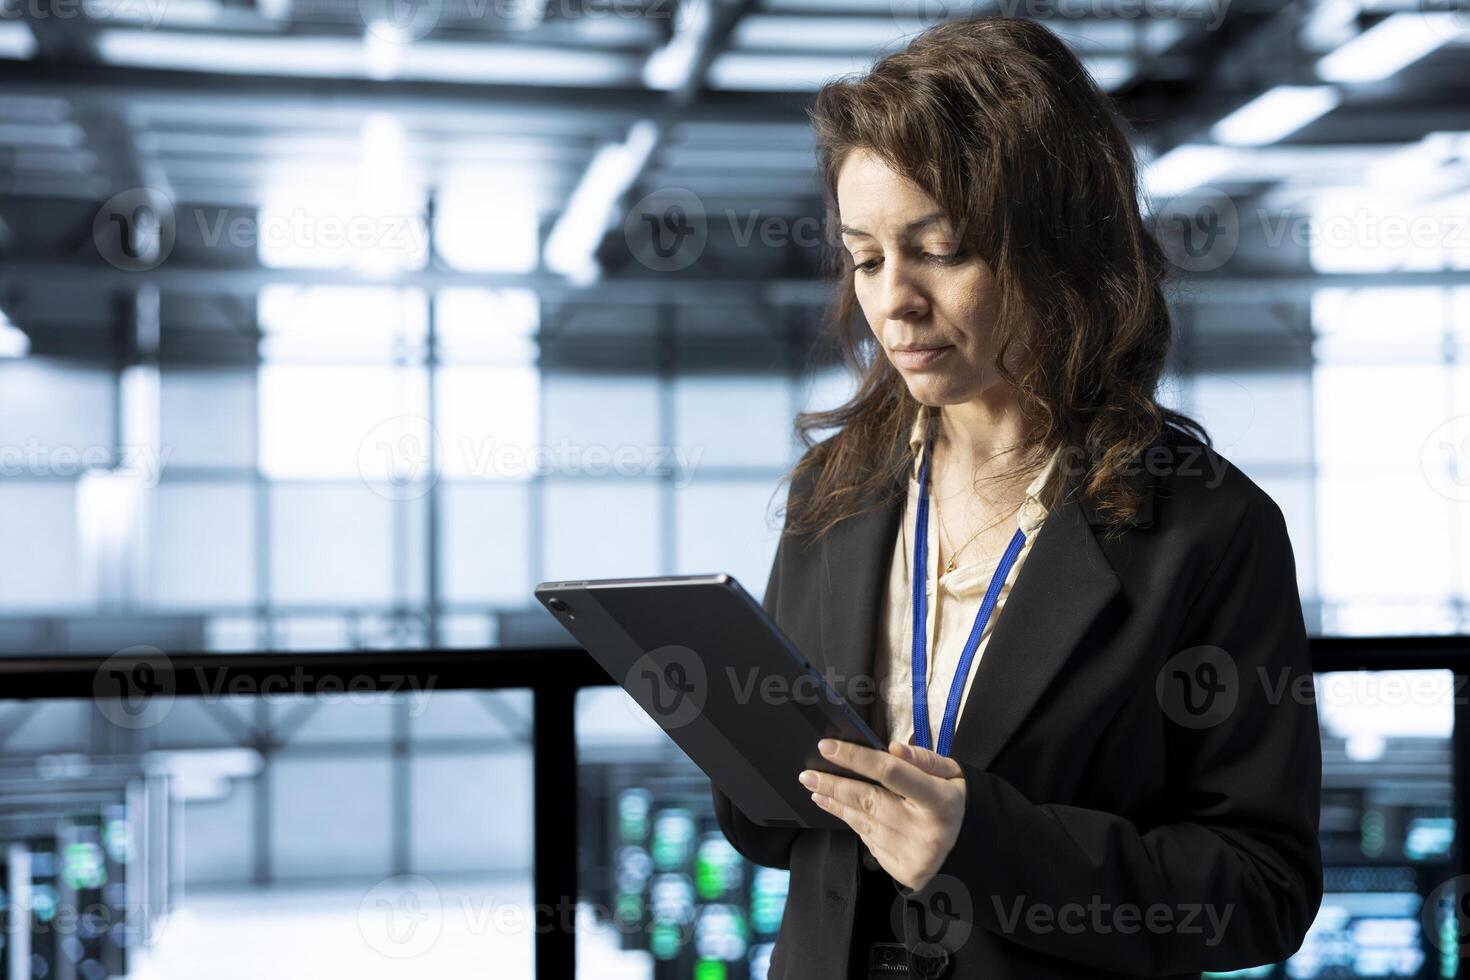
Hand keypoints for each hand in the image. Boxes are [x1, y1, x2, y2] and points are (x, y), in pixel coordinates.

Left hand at [798, 737, 965, 892]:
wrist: (980, 857)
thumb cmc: (962, 808)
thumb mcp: (956, 777)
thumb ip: (925, 760)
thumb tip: (892, 748)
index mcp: (940, 802)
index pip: (891, 773)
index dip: (856, 758)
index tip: (829, 747)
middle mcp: (924, 831)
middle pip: (868, 800)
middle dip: (834, 785)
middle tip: (808, 774)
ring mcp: (912, 855)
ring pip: (863, 823)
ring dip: (836, 804)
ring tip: (817, 789)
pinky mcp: (903, 872)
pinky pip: (870, 842)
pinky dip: (856, 824)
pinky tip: (842, 811)